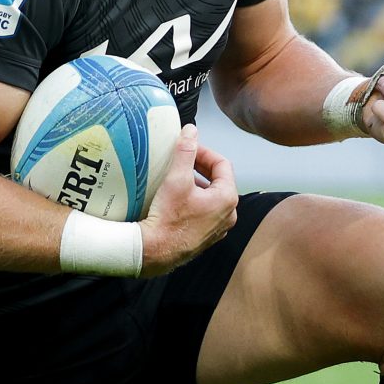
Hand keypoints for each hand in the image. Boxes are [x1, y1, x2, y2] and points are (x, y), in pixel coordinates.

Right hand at [139, 125, 236, 275]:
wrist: (155, 251)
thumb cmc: (168, 218)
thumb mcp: (177, 178)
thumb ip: (186, 152)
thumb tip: (191, 131)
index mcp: (228, 198)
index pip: (222, 164)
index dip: (204, 152)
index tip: (188, 148)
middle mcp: (229, 214)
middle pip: (219, 180)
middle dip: (201, 168)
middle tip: (183, 161)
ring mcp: (218, 228)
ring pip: (212, 197)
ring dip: (197, 184)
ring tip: (178, 178)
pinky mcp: (206, 237)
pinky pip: (205, 212)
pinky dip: (195, 201)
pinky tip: (178, 200)